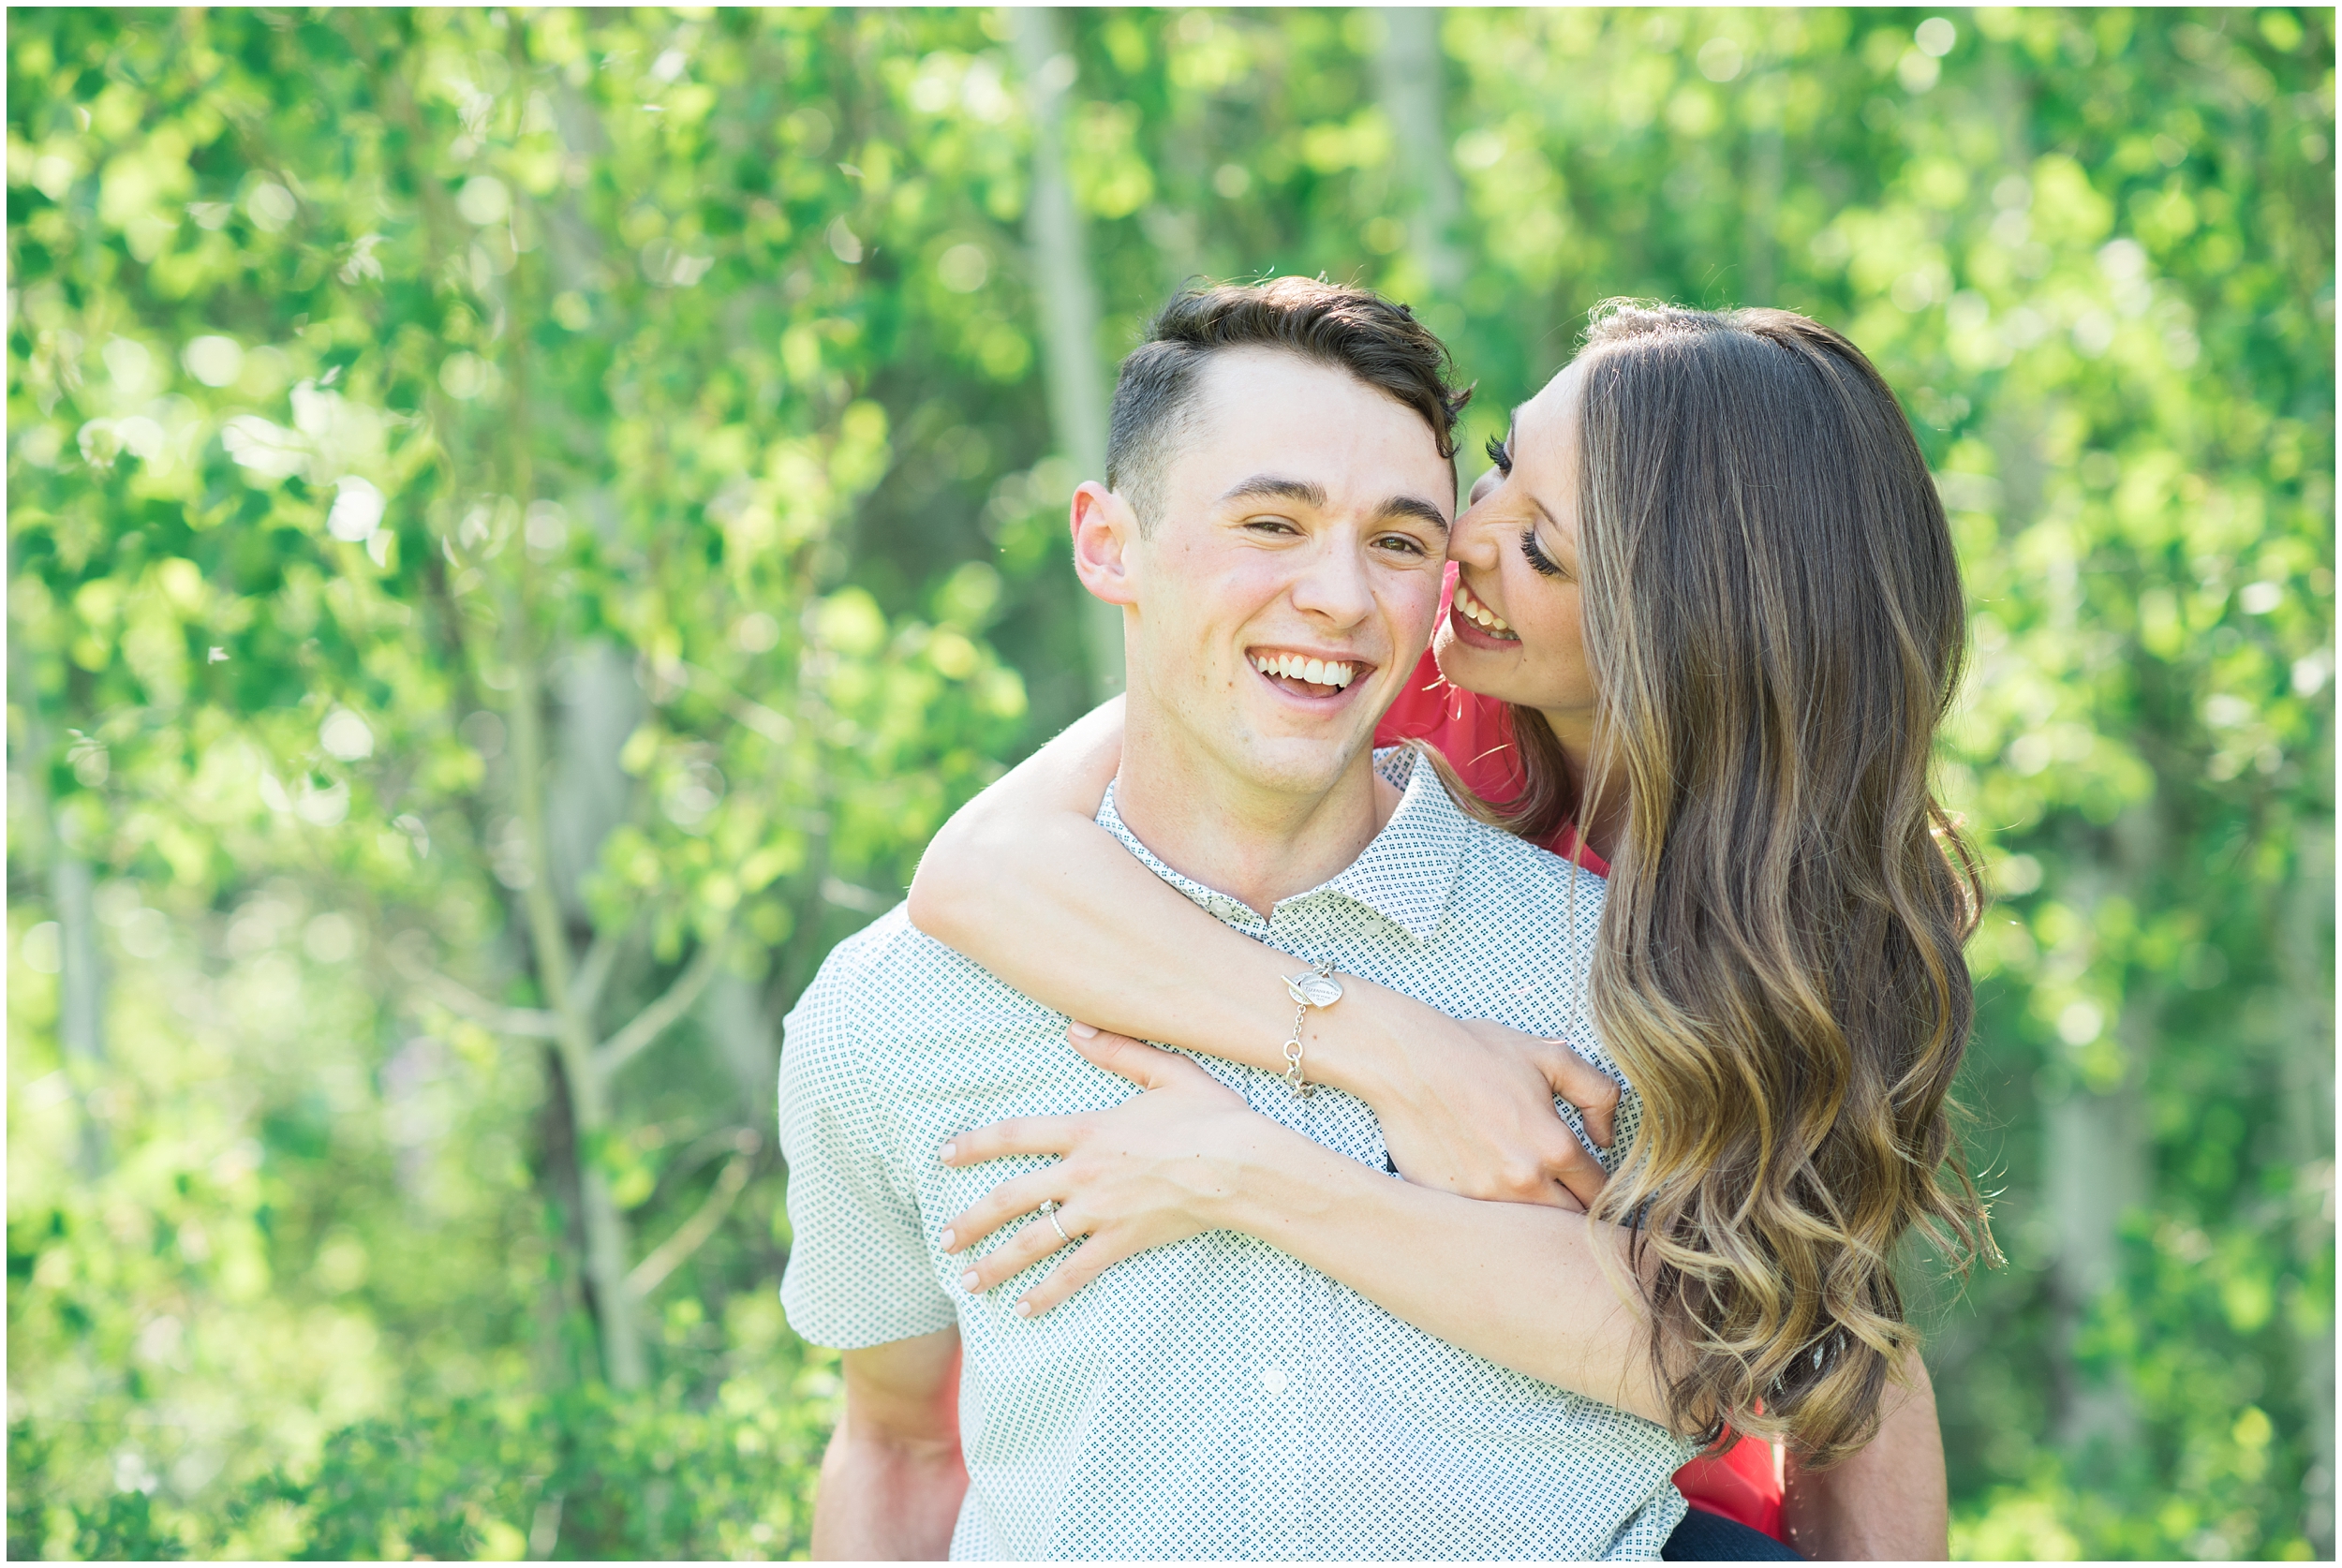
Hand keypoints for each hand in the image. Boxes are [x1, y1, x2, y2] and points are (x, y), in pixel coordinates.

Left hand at [937, 1027, 1259, 1317]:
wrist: (1240, 1165)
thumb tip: (1075, 1029)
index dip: (975, 1143)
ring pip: (1033, 1242)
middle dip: (972, 1220)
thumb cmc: (1210, 1116)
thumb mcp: (1166, 1071)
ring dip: (996, 1263)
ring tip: (967, 1281)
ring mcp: (1099, 1212)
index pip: (1015, 1135)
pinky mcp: (1120, 1242)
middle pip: (1010, 1198)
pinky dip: (1047, 1294)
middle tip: (945, 1237)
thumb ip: (1117, 1050)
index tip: (944, 1154)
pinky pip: (1074, 1273)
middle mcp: (1082, 1173)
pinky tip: (1024, 1310)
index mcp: (1087, 1130)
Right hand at [1353, 1012, 1619, 1211]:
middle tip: (1563, 1193)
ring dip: (1533, 1218)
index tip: (1590, 1182)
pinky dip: (1490, 1218)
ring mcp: (1483, 1198)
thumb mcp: (1550, 1054)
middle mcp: (1523, 1182)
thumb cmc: (1475, 1052)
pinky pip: (1483, 1226)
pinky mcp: (1449, 1204)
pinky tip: (1485, 1190)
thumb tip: (1606, 1138)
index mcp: (1555, 1147)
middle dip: (1572, 1210)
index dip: (1602, 1189)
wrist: (1404, 1060)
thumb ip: (1598, 1093)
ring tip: (1524, 1193)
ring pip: (1528, 1231)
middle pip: (1569, 1224)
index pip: (1601, 1193)